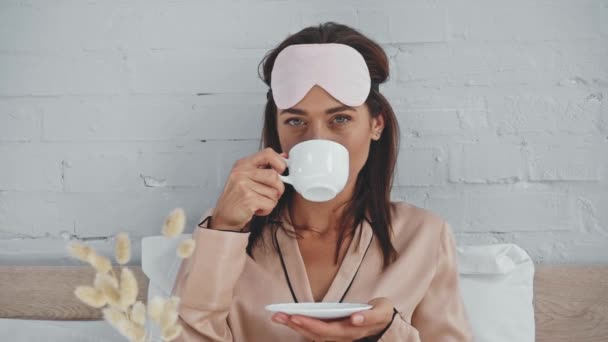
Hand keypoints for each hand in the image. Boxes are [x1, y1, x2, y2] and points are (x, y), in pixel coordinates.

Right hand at [211, 148, 286, 230]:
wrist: (224, 215)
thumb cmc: (238, 196)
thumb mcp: (248, 176)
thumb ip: (266, 165)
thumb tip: (284, 156)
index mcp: (243, 164)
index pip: (268, 153)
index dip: (279, 162)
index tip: (280, 172)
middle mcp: (242, 172)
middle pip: (274, 175)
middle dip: (278, 188)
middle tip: (270, 194)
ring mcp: (243, 185)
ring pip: (274, 192)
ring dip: (271, 201)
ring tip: (259, 202)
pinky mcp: (248, 199)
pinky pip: (270, 203)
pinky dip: (267, 209)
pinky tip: (256, 209)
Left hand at [271, 297, 394, 341]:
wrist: (386, 322)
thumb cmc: (381, 313)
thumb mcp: (381, 312)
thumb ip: (369, 316)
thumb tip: (355, 318)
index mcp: (351, 330)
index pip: (326, 330)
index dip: (310, 324)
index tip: (294, 316)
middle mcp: (341, 336)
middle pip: (314, 333)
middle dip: (295, 324)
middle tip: (277, 315)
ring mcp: (336, 336)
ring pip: (312, 334)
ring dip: (294, 326)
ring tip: (278, 316)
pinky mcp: (333, 332)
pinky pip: (314, 331)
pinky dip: (301, 326)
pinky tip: (289, 319)